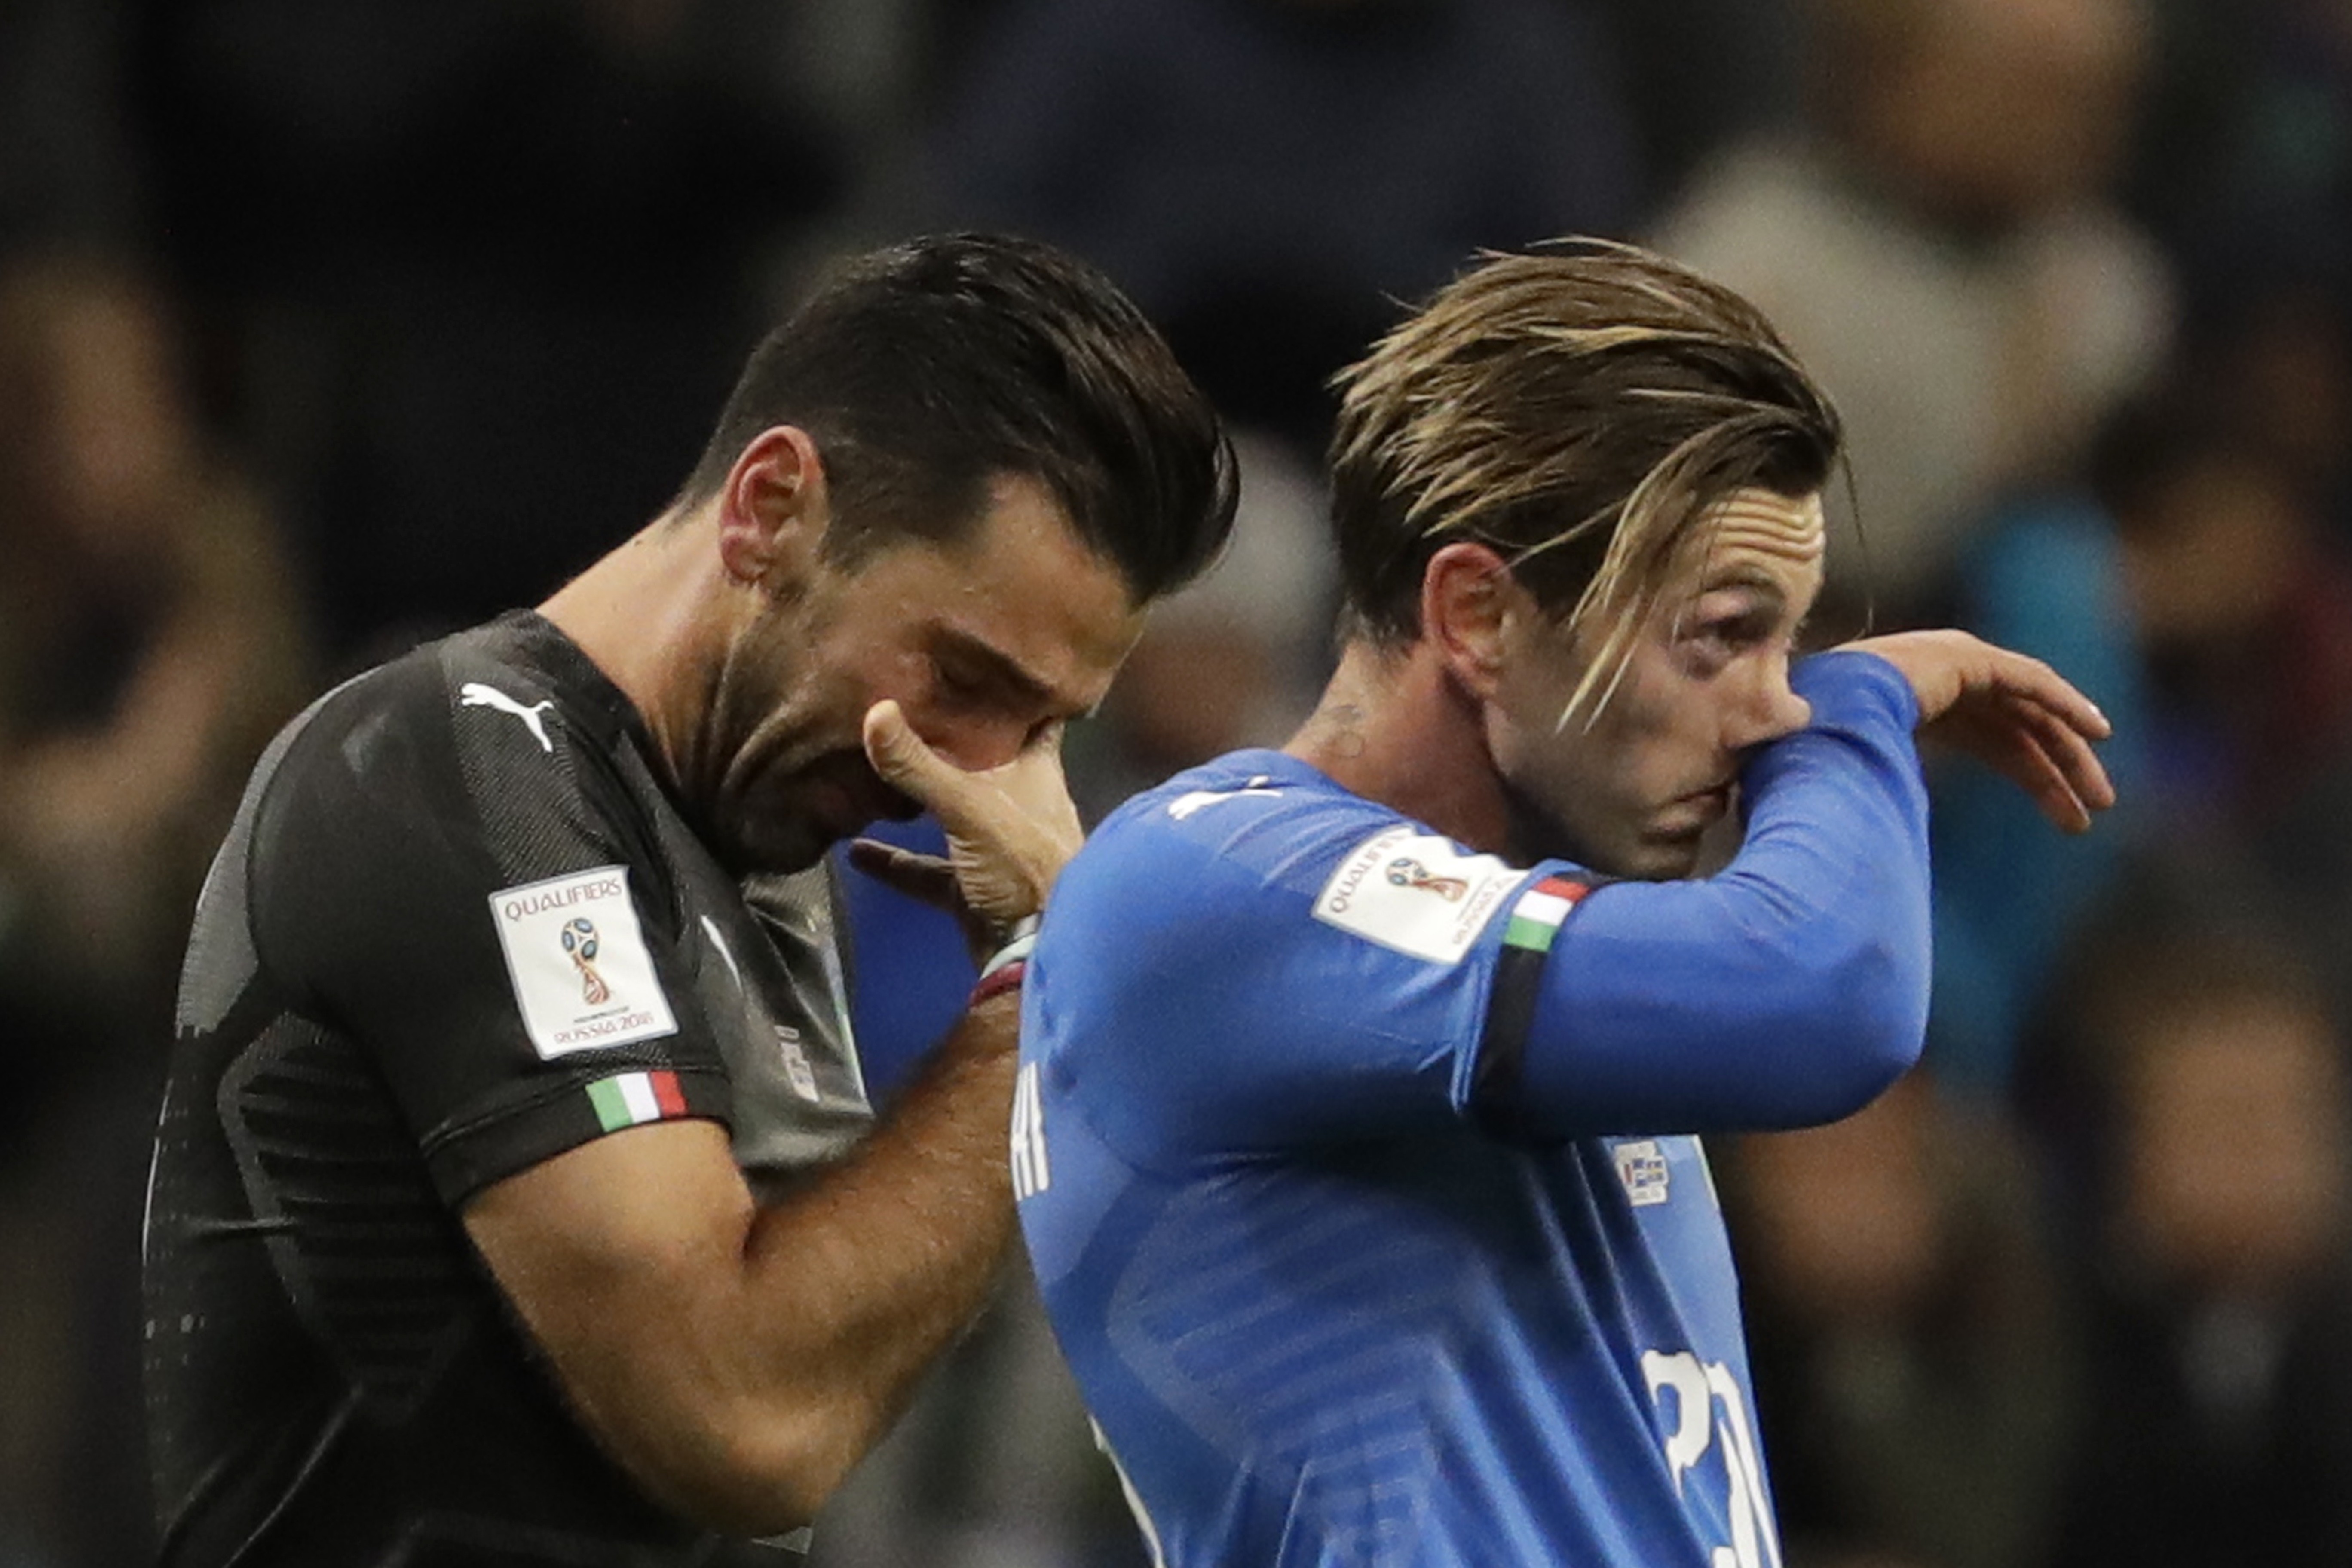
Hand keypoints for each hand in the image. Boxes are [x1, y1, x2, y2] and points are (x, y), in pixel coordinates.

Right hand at [849, 701, 1082, 952]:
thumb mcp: (969, 807)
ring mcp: (996, 848)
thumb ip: (920, 765)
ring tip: (874, 772)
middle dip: (953, 740)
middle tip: (908, 706)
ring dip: (919, 800)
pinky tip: (856, 851)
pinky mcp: (974, 888)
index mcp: (1037, 772)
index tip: (983, 662)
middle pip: (986, 762)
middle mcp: (1019, 804)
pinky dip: (896, 863)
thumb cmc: (1024, 863)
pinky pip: (929, 870)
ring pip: (953, 815)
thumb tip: (875, 708)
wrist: (1042, 950)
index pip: (1035, 718)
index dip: (1018, 692)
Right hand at [1839, 630, 2116, 832]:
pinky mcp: (1967, 657)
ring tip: (2101, 797)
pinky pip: (2030, 681)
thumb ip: (1890, 798)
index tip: (2066, 818)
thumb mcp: (1871, 784)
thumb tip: (1889, 849)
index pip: (1994, 742)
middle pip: (2018, 729)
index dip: (2034, 777)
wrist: (1814, 717)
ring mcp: (1955, 665)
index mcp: (1918, 710)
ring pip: (2030, 712)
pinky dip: (2065, 703)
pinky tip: (2099, 732)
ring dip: (2069, 751)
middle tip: (2092, 813)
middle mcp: (1943, 682)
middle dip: (2057, 772)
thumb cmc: (1825, 756)